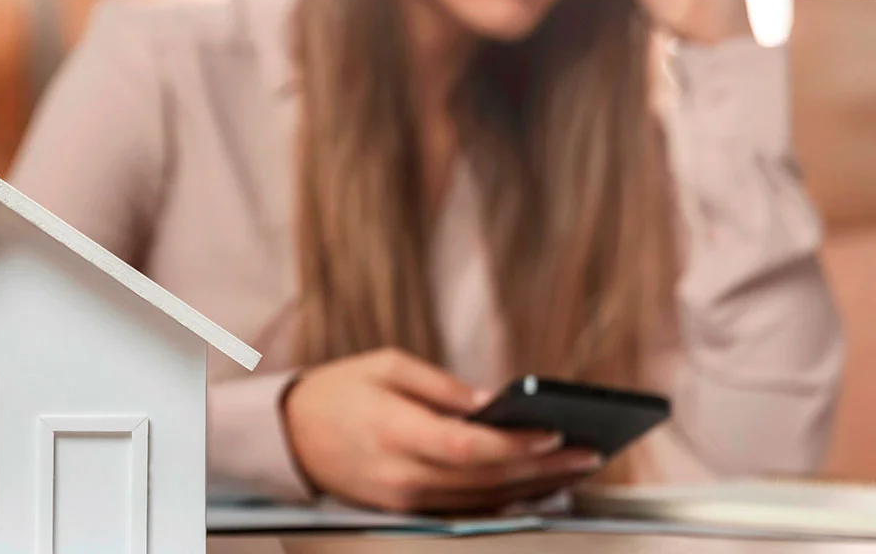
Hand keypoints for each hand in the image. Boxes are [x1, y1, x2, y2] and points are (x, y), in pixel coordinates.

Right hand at [281, 348, 603, 513]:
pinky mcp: (406, 510)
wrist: (287, 434)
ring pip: (482, 500)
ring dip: (533, 486)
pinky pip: (466, 508)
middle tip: (588, 450)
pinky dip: (505, 498)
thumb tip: (494, 403)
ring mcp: (403, 500)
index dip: (514, 443)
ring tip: (575, 466)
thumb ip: (442, 386)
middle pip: (484, 479)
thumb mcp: (387, 365)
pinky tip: (537, 485)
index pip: (465, 447)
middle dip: (542, 467)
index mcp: (393, 431)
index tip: (554, 430)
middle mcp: (401, 475)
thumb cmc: (338, 390)